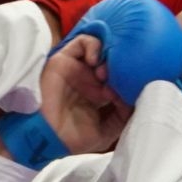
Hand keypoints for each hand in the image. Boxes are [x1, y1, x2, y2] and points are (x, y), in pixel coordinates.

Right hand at [39, 35, 132, 154]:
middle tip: (121, 78)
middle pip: (112, 63)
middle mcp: (89, 81)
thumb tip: (135, 98)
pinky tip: (96, 62)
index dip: (130, 79)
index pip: (120, 80)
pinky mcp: (65, 60)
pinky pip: (83, 42)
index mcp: (99, 97)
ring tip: (105, 73)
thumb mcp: (106, 132)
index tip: (134, 88)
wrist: (46, 136)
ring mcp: (78, 70)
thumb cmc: (71, 138)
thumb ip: (123, 115)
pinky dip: (94, 46)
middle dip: (121, 67)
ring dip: (108, 57)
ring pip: (100, 50)